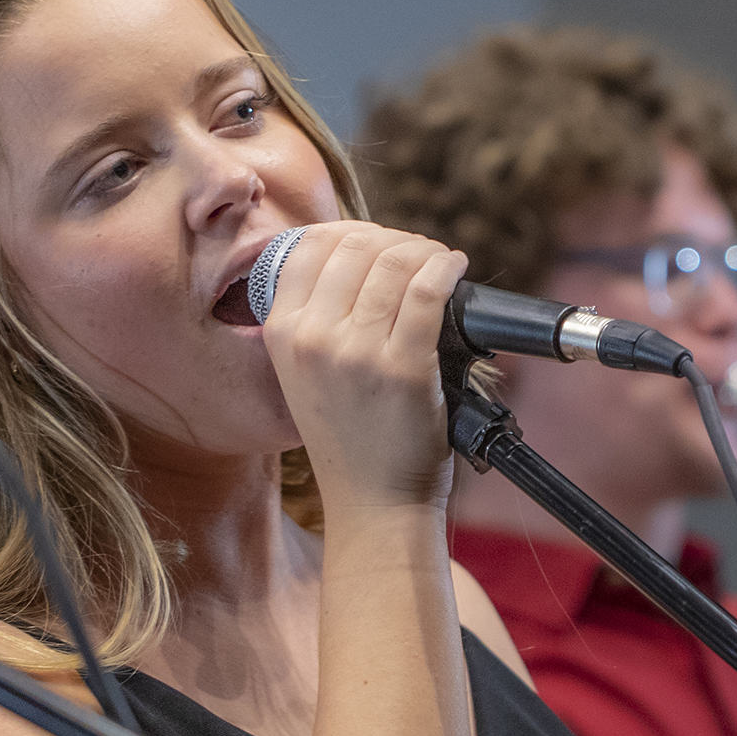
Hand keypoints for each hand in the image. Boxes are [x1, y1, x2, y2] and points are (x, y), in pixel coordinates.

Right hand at [257, 221, 469, 511]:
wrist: (373, 503)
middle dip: (393, 239)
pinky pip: (428, 292)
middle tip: (417, 253)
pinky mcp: (405, 367)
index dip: (351, 232)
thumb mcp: (305, 375)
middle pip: (356, 247)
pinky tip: (454, 269)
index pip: (310, 246)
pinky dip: (446, 269)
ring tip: (439, 262)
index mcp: (282, 333)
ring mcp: (358, 352)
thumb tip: (362, 259)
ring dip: (425, 251)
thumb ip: (318, 320)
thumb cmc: (349, 440)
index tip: (378, 242)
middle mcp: (313, 338)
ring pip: (395, 263)